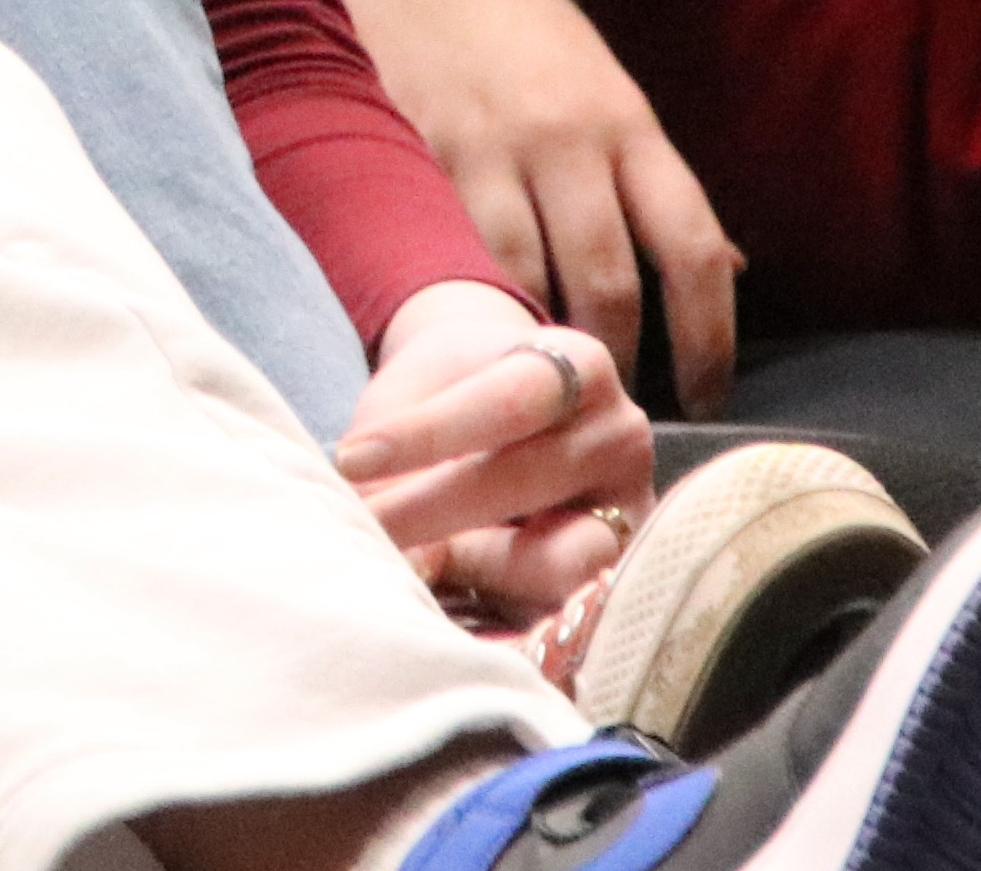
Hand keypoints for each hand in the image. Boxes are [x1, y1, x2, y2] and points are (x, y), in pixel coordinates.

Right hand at [302, 0, 740, 416]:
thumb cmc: (509, 20)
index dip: (711, 338)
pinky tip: (470, 338)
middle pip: (610, 283)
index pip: (695, 249)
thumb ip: (648, 178)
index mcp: (626, 122)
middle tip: (611, 411)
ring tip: (542, 389)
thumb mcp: (598, 83)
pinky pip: (451, 254)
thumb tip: (727, 270)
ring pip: (527, 282)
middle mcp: (566, 139)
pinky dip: (469, 306)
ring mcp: (485, 147)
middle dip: (618, 360)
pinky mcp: (415, 153)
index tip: (709, 395)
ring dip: (537, 345)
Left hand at [340, 280, 656, 622]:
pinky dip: (499, 613)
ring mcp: (632, 513)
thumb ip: (403, 445)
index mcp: (581, 367)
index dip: (424, 435)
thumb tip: (390, 541)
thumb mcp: (424, 390)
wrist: (507, 411)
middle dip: (429, 511)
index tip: (348, 458)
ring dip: (471, 569)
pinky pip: (563, 611)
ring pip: (560, 561)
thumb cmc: (451, 393)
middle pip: (526, 480)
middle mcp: (621, 437)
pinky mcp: (620, 579)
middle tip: (363, 526)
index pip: (506, 402)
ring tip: (412, 561)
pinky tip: (450, 609)